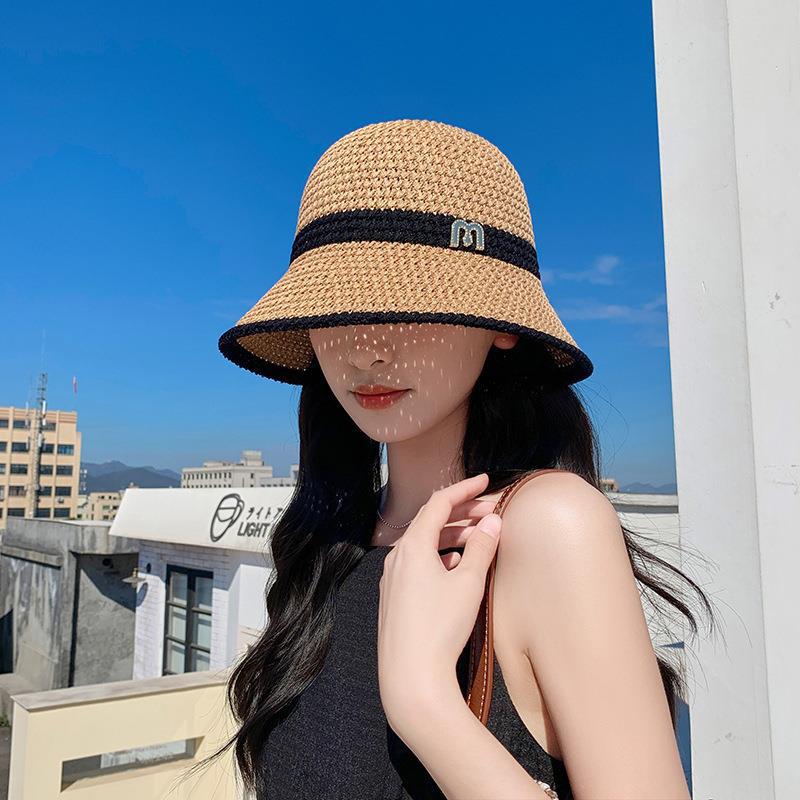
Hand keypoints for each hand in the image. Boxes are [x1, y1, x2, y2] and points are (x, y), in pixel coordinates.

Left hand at [376, 472, 502, 730]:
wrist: (410, 677)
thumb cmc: (440, 627)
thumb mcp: (468, 583)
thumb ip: (481, 548)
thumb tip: (492, 521)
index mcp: (412, 545)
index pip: (439, 503)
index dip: (464, 489)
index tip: (486, 481)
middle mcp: (397, 557)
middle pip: (431, 522)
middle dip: (463, 514)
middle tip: (493, 512)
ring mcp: (393, 578)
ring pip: (425, 544)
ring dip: (453, 536)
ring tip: (481, 538)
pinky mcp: (395, 598)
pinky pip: (418, 565)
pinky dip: (441, 557)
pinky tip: (458, 567)